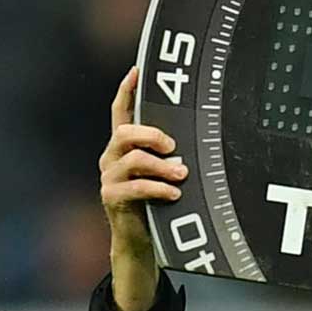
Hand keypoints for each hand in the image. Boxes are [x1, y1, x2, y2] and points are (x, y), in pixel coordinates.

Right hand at [98, 67, 186, 310]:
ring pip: (133, 159)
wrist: (141, 241)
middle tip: (173, 145)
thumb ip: (173, 155)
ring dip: (161, 166)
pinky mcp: (112, 199)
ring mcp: (110, 178)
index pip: (120, 111)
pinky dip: (158, 189)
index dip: (127, 90)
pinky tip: (174, 194)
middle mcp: (112, 158)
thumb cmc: (159, 202)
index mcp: (125, 147)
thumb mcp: (165, 173)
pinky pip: (136, 187)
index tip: (137, 69)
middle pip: (125, 132)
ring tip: (180, 174)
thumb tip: (201, 139)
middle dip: (151, 134)